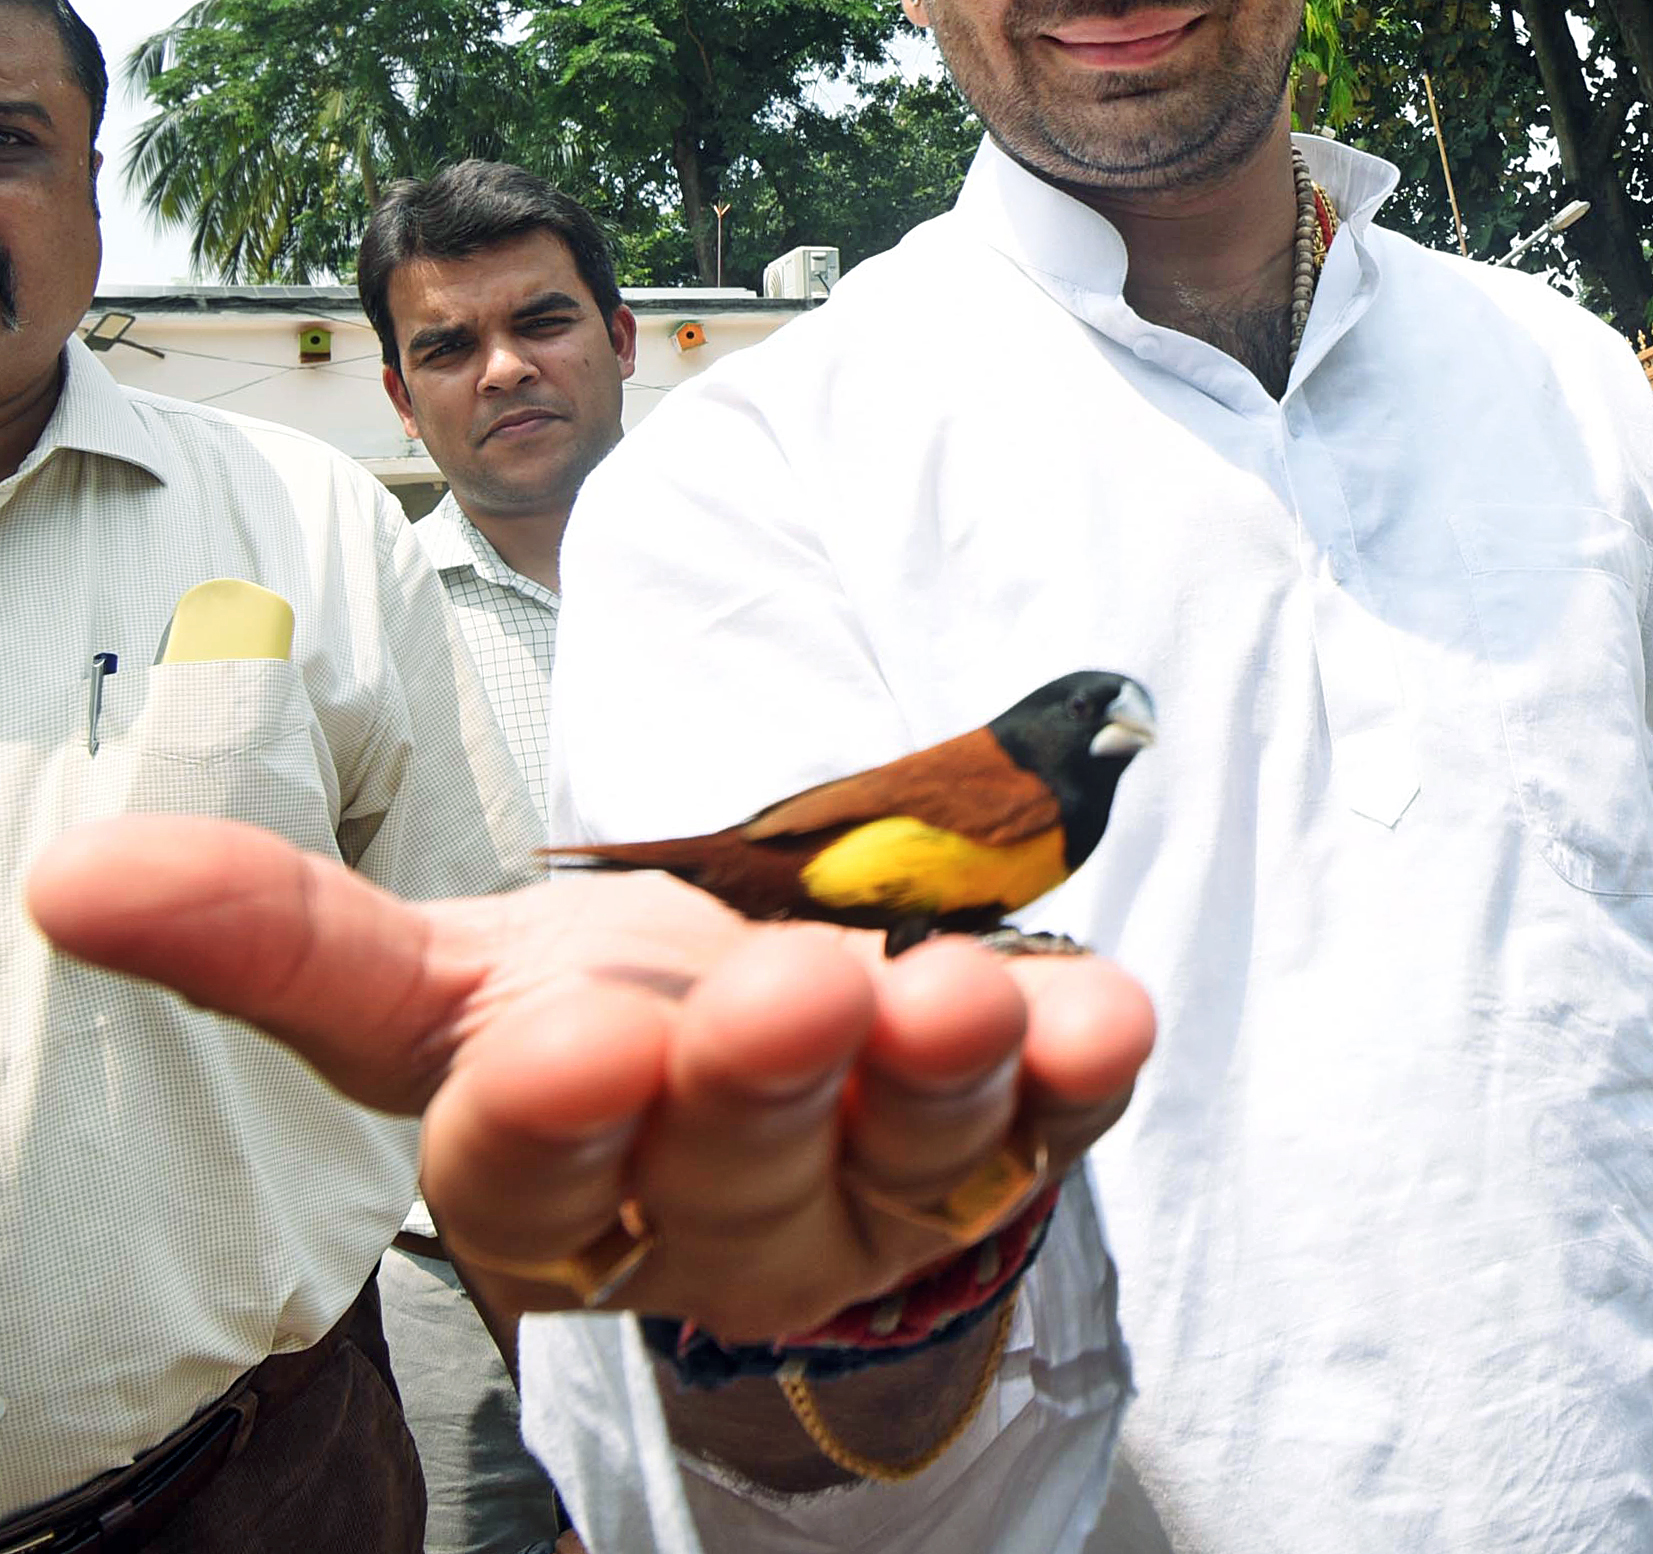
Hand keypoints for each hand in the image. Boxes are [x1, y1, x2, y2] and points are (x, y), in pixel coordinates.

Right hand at [27, 818, 1153, 1341]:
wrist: (749, 1034)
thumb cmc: (584, 1008)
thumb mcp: (436, 973)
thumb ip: (284, 936)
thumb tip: (76, 875)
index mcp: (553, 1187)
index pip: (533, 1184)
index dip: (552, 1121)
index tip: (571, 1032)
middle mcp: (714, 1220)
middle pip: (731, 1172)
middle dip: (758, 1082)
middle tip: (788, 989)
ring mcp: (868, 1201)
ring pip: (904, 1161)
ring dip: (935, 1079)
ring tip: (952, 994)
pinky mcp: (996, 1152)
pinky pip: (1048, 1126)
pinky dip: (1078, 1072)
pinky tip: (1106, 1012)